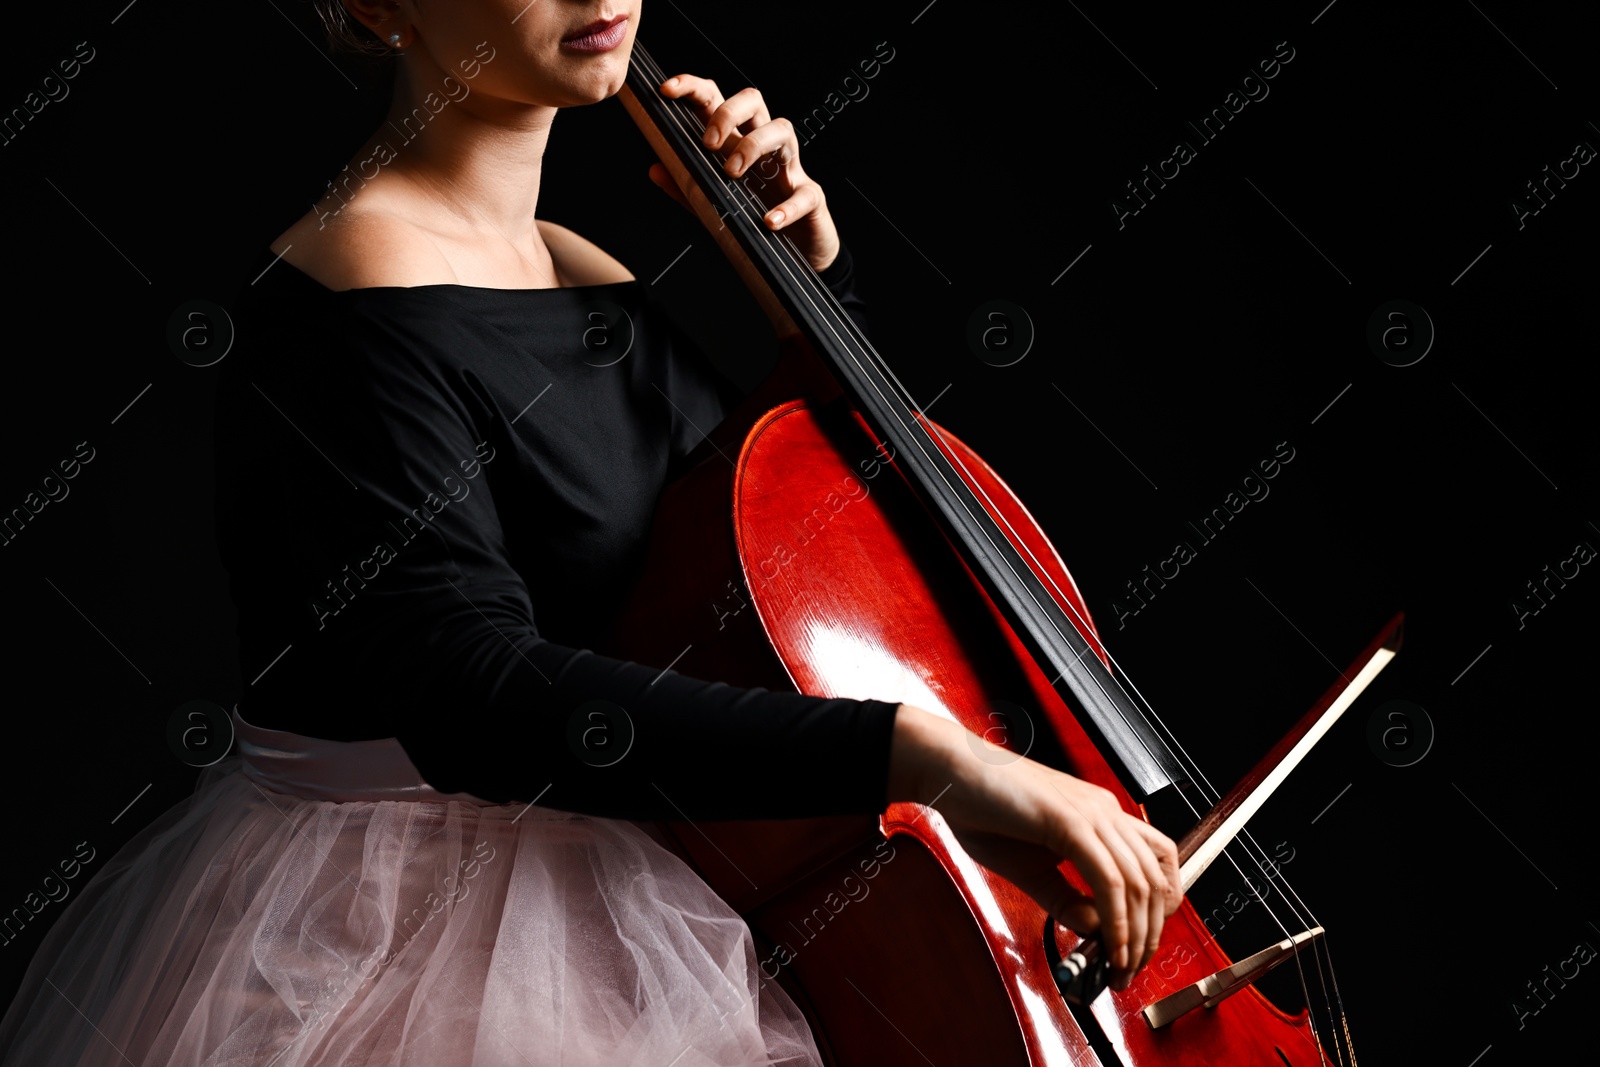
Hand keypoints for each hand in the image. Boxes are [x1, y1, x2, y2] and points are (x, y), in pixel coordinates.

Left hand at [651, 74, 840, 272]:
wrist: (798, 254)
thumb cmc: (755, 220)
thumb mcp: (713, 204)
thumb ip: (686, 188)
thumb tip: (655, 169)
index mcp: (737, 143)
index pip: (716, 101)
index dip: (692, 88)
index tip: (667, 91)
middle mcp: (764, 147)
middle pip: (753, 101)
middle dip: (728, 112)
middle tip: (708, 143)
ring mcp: (790, 169)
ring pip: (783, 130)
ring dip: (755, 145)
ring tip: (733, 173)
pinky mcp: (811, 198)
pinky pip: (804, 194)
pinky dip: (787, 207)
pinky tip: (769, 221)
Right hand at [888, 704, 1182, 991]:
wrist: (950, 771)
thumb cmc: (982, 808)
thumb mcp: (1031, 868)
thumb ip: (1066, 899)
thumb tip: (1097, 930)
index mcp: (1099, 816)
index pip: (1156, 865)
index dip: (1157, 911)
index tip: (1137, 946)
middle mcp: (1104, 811)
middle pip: (1155, 881)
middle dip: (1149, 935)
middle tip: (1130, 969)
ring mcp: (1091, 813)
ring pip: (1139, 883)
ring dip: (1135, 934)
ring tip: (1120, 964)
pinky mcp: (1071, 821)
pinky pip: (1109, 879)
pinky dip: (1115, 919)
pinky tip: (1107, 943)